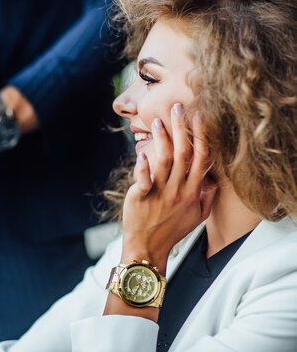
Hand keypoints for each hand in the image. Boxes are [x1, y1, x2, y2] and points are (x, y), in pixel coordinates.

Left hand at [121, 104, 216, 270]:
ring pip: (165, 160)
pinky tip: (142, 154)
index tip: (200, 116)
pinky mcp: (142, 197)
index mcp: (194, 190)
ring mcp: (161, 193)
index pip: (202, 158)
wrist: (148, 246)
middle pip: (185, 153)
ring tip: (157, 121)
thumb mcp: (197, 215)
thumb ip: (207, 195)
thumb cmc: (172, 229)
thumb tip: (213, 178)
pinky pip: (144, 180)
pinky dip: (143, 167)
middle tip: (178, 108)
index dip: (202, 136)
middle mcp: (180, 189)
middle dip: (182, 128)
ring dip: (162, 139)